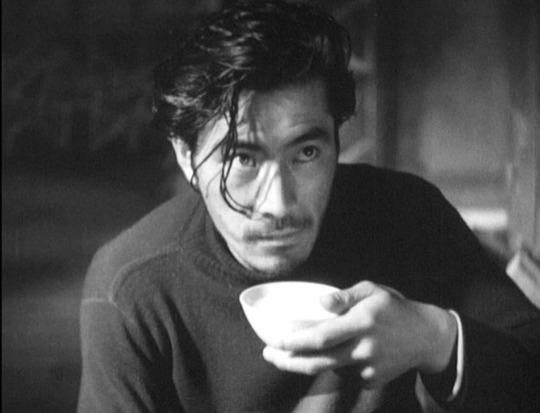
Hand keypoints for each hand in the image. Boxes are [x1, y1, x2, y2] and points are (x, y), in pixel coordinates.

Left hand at [262, 281, 456, 388]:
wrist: (427, 337)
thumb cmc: (394, 308)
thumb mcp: (372, 290)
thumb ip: (344, 296)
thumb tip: (319, 302)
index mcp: (361, 323)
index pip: (320, 337)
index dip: (294, 342)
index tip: (273, 341)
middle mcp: (363, 349)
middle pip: (317, 362)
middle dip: (287, 361)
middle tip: (268, 354)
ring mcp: (368, 368)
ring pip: (329, 368)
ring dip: (308, 361)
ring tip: (294, 351)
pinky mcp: (372, 381)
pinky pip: (345, 372)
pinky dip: (336, 362)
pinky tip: (344, 350)